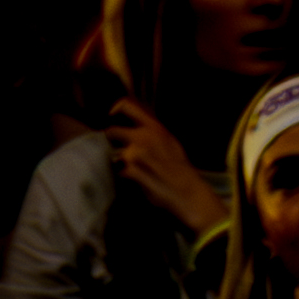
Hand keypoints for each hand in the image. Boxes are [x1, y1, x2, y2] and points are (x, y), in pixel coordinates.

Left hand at [104, 98, 221, 240]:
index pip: (125, 106)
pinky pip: (118, 170)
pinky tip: (133, 179)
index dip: (113, 110)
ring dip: (117, 160)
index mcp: (154, 127)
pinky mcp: (132, 171)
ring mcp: (136, 153)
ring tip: (130, 168)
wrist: (188, 193)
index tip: (110, 118)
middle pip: (112, 131)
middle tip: (117, 150)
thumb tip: (137, 125)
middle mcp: (143, 136)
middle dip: (111, 141)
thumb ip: (152, 132)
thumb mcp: (169, 141)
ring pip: (114, 153)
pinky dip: (122, 175)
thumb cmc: (180, 169)